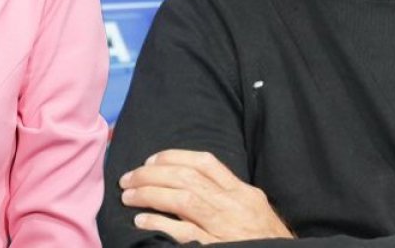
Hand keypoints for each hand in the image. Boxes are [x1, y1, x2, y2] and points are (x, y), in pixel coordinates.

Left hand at [119, 149, 292, 243]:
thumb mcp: (253, 211)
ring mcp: (225, 227)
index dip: (174, 156)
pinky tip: (140, 221)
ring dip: (149, 194)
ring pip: (182, 199)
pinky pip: (182, 232)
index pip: (205, 162)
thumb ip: (228, 196)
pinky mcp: (215, 247)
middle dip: (152, 174)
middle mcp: (234, 205)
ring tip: (128, 195)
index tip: (152, 159)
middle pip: (187, 177)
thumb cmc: (266, 240)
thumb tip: (192, 183)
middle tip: (129, 177)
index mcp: (243, 193)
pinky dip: (158, 223)